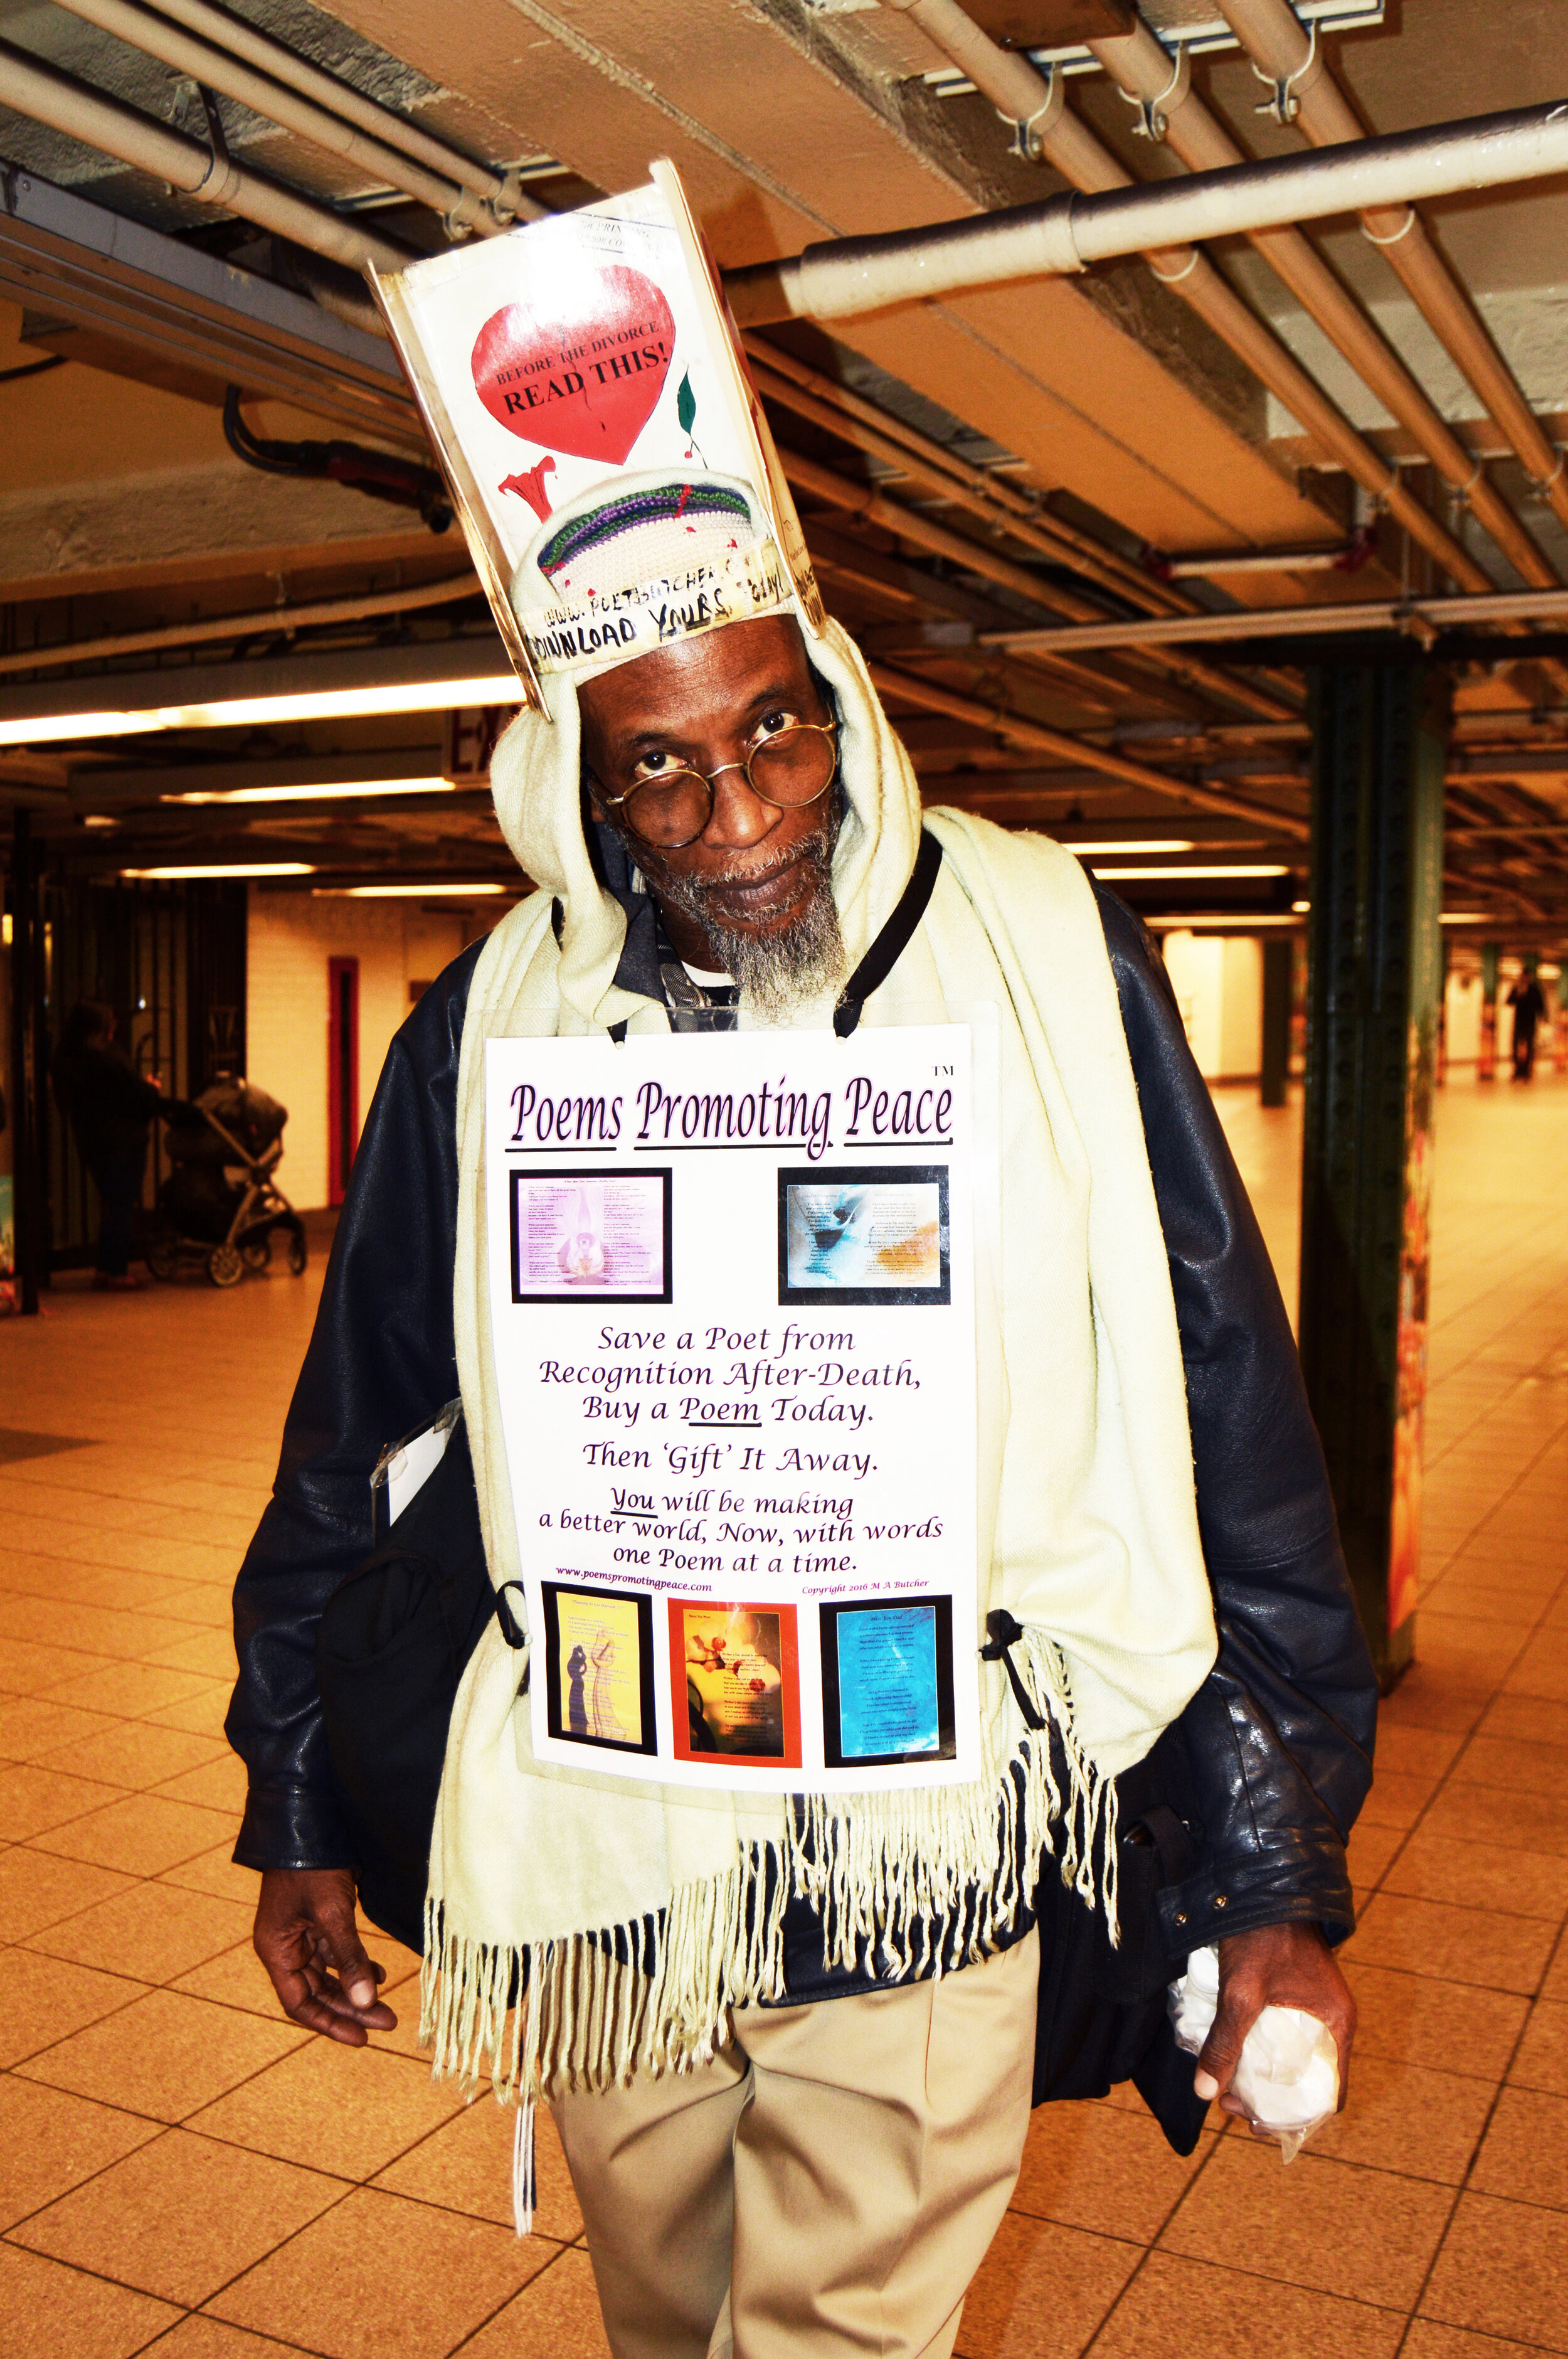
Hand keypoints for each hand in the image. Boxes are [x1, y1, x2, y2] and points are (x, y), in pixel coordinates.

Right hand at [253, 1866, 397, 2045]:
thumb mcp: (332, 1913)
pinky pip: (337, 1952)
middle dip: (351, 2009)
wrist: (310, 1820)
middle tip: (387, 2021)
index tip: (361, 2039)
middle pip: (317, 1992)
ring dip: (357, 1989)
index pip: (300, 2003)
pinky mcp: (319, 1919)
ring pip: (330, 1975)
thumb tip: (367, 2003)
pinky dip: (356, 1964)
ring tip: (388, 2005)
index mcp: (276, 1951)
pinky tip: (379, 1973)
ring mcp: (302, 1933)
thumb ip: (349, 1958)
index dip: (330, 2023)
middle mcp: (286, 1947)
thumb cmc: (311, 1867)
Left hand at [1194, 1919, 1354, 2124]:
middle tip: (1230, 2101)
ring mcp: (1316, 2009)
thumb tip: (1206, 2092)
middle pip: (1309, 2083)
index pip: (1329, 2095)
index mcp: (1337, 2025)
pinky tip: (1233, 2055)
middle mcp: (1333, 2022)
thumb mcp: (1242, 1991)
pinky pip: (1285, 2039)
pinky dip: (1262, 2053)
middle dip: (1271, 2101)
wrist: (1262, 1883)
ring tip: (1226, 2084)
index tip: (1257, 2122)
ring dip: (1264, 2078)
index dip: (1295, 2118)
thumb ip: (1227, 2042)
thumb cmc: (1261, 1935)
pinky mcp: (1297, 1997)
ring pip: (1294, 2061)